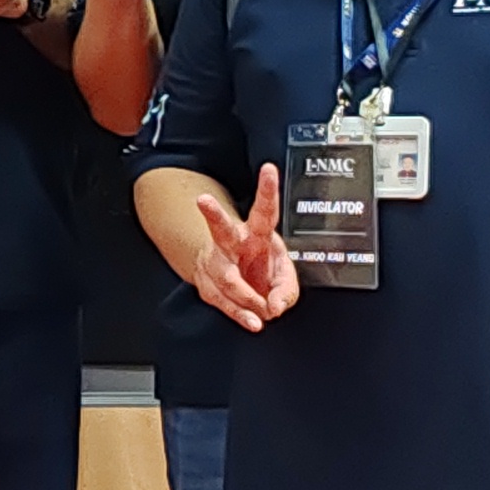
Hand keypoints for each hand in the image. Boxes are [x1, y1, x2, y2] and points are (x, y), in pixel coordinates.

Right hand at [187, 167, 300, 331]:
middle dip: (212, 214)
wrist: (233, 283)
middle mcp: (233, 244)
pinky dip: (240, 313)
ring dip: (244, 294)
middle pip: (221, 227)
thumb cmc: (261, 271)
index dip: (267, 189)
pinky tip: (251, 320)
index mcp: (257, 233)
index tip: (268, 169)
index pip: (264, 210)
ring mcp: (217, 263)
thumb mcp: (285, 278)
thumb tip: (275, 305)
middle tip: (203, 200)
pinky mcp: (208, 284)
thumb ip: (286, 291)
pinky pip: (224, 301)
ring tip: (261, 308)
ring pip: (225, 275)